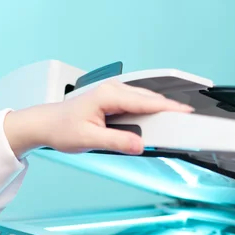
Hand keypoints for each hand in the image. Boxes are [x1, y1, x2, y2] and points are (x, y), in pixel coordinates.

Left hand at [4, 79, 193, 157]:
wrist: (45, 124)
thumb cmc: (61, 128)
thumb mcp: (89, 139)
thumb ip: (116, 141)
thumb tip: (139, 144)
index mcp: (109, 95)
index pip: (147, 102)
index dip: (170, 108)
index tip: (187, 114)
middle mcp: (113, 91)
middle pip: (150, 100)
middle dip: (170, 110)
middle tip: (188, 123)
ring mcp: (114, 95)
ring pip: (145, 102)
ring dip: (159, 113)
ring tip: (175, 125)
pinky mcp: (113, 102)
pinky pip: (137, 107)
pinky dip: (148, 115)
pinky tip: (154, 124)